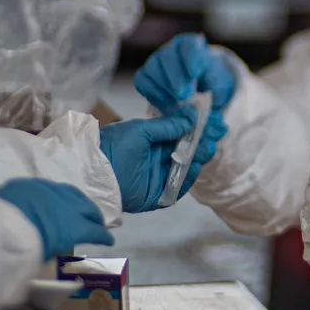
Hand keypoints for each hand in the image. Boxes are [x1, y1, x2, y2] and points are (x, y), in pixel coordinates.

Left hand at [0, 178, 114, 260]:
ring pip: (73, 193)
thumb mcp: (44, 254)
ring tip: (80, 207)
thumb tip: (54, 245)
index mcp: (75, 227)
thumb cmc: (23, 248)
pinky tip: (55, 199)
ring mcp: (51, 191)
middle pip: (88, 209)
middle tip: (97, 223)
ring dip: (80, 202)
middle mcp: (68, 206)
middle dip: (95, 217)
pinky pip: (53, 188)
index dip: (104, 237)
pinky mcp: (33, 184)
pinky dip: (59, 195)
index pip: (96, 231)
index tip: (108, 241)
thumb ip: (55, 247)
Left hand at [99, 115, 227, 212]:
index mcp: (152, 141)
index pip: (180, 135)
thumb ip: (167, 125)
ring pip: (184, 169)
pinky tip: (194, 168)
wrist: (96, 175)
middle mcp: (157, 158)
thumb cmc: (115, 147)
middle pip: (185, 152)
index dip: (196, 130)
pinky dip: (186, 180)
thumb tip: (192, 114)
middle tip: (214, 138)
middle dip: (200, 144)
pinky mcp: (158, 196)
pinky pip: (176, 189)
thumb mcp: (141, 130)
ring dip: (196, 159)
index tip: (212, 124)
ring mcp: (158, 177)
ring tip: (207, 150)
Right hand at [134, 33, 237, 116]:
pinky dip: (152, 92)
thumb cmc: (210, 80)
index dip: (190, 59)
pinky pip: (142, 81)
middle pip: (167, 58)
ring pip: (152, 69)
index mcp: (191, 44)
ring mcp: (156, 61)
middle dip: (175, 78)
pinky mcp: (146, 75)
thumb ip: (213, 84)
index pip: (188, 46)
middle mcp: (171, 50)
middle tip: (183, 95)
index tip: (194, 75)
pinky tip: (165, 103)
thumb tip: (203, 95)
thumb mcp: (219, 80)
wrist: (201, 87)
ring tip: (176, 102)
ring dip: (164, 87)